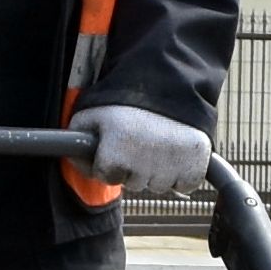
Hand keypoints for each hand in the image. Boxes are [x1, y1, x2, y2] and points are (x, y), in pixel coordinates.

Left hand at [77, 104, 219, 197]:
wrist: (173, 83)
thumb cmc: (129, 98)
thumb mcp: (93, 111)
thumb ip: (78, 136)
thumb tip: (76, 161)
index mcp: (116, 153)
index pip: (106, 176)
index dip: (108, 160)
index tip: (116, 145)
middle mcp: (144, 166)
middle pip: (133, 183)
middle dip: (133, 167)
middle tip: (139, 140)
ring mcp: (171, 170)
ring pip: (158, 186)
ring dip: (157, 170)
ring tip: (158, 142)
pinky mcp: (194, 168)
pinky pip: (183, 185)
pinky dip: (181, 173)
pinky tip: (176, 151)